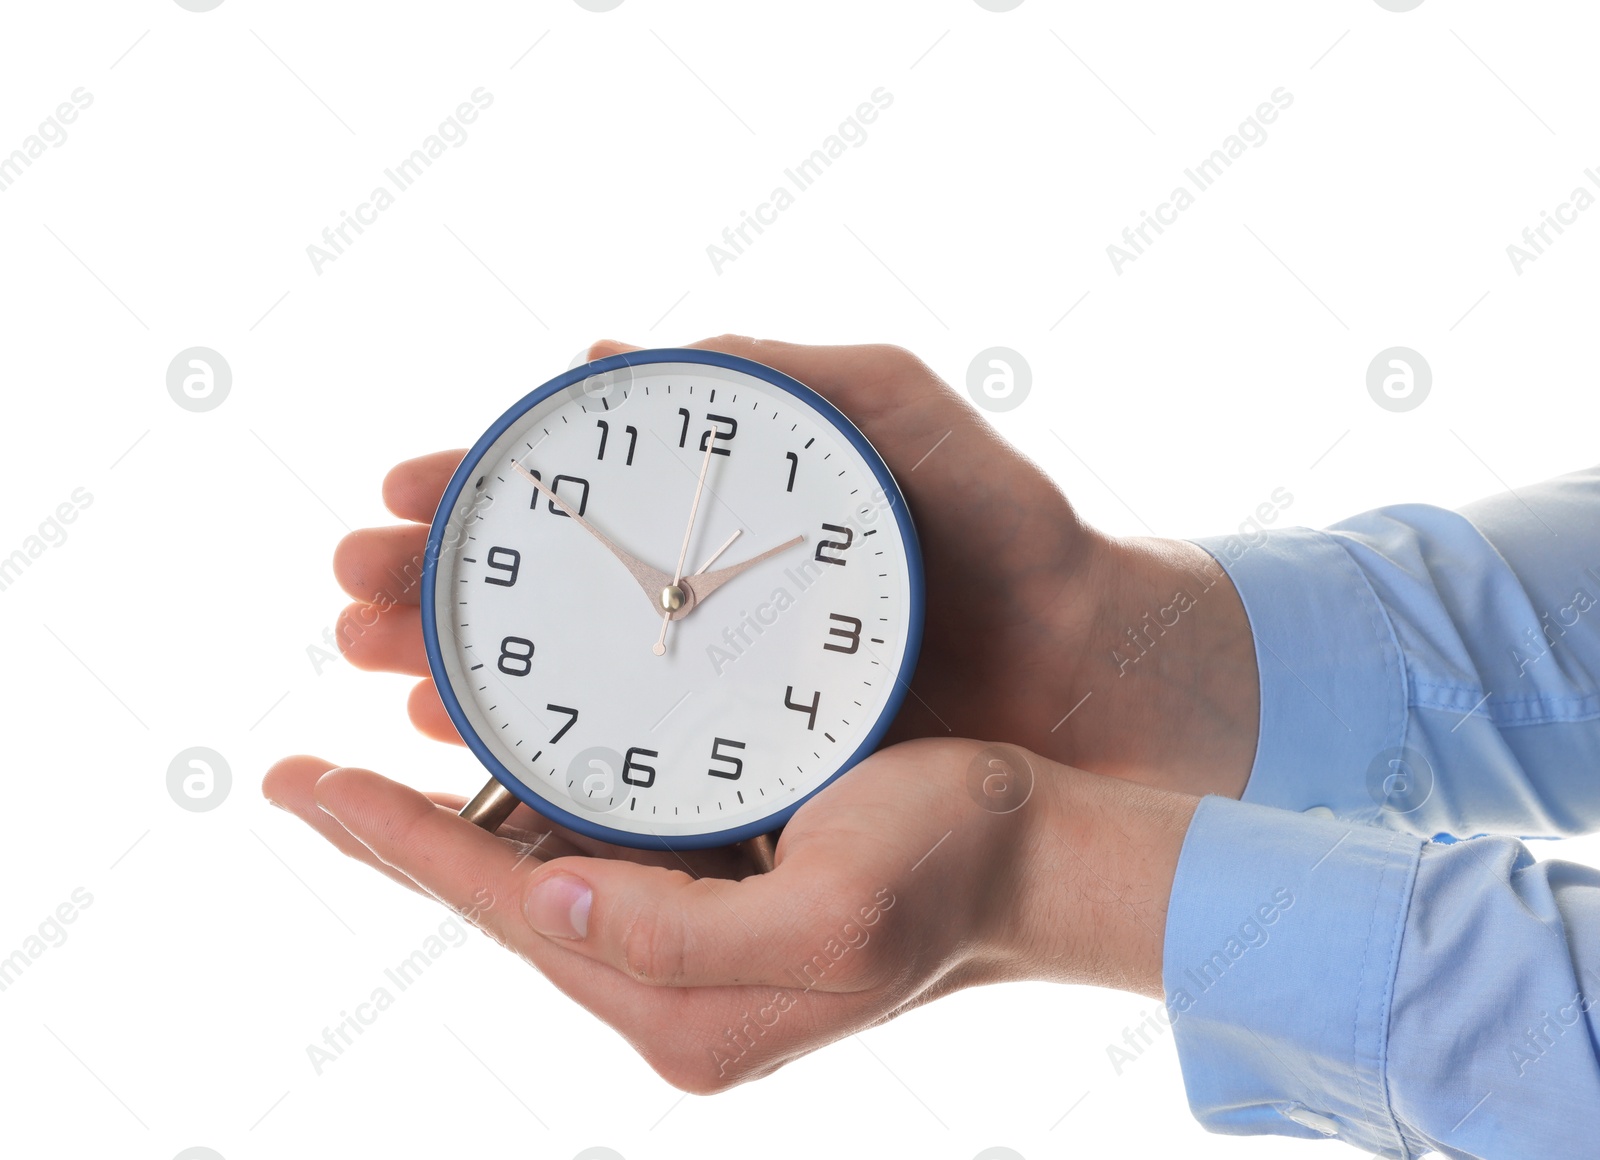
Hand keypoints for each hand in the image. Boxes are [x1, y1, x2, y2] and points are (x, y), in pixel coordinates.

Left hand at [263, 737, 1195, 1091]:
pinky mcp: (714, 908)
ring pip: (537, 886)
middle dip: (402, 837)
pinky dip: (527, 822)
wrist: (1034, 860)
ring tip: (368, 783)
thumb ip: (673, 932)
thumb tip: (540, 901)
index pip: (509, 910)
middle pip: (501, 904)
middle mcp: (672, 992)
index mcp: (684, 1006)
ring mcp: (691, 956)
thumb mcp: (827, 913)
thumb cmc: (951, 873)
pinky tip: (493, 786)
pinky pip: (591, 869)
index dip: (402, 842)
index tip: (312, 784)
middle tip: (305, 782)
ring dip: (454, 828)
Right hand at [328, 335, 1259, 795]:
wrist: (1084, 670)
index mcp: (724, 506)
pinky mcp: (745, 760)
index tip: (402, 494)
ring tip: (381, 670)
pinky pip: (618, 760)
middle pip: (546, 588)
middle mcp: (704, 592)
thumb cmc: (1006, 529)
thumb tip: (623, 351)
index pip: (577, 493)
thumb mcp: (899, 411)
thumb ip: (787, 370)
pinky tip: (465, 755)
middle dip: (439, 589)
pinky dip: (538, 758)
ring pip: (562, 676)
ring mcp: (720, 679)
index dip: (485, 491)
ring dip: (461, 674)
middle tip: (353, 593)